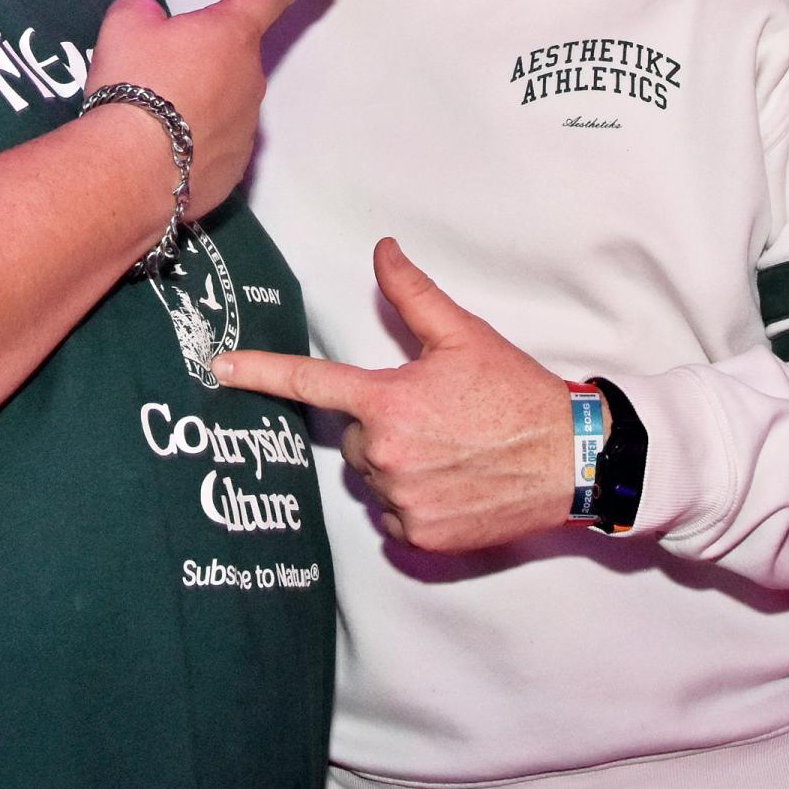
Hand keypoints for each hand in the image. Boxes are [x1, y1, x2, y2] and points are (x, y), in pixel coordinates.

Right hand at [87, 0, 335, 218]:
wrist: (131, 170)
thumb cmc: (133, 84)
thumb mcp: (126, 24)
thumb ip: (147, 14)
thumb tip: (156, 28)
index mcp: (231, 32)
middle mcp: (251, 78)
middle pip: (229, 58)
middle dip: (198, 62)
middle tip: (150, 76)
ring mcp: (247, 128)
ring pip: (221, 103)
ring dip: (192, 105)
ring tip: (146, 120)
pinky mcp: (235, 170)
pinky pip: (213, 145)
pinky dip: (189, 145)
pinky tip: (158, 153)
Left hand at [212, 236, 574, 550]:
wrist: (570, 458)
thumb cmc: (515, 393)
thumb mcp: (464, 335)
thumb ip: (412, 294)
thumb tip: (382, 251)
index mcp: (387, 401)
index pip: (310, 382)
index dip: (259, 373)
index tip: (218, 369)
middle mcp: (384, 453)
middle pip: (352, 437)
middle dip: (381, 426)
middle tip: (435, 418)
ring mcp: (401, 500)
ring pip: (371, 477)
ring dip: (398, 465)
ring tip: (451, 452)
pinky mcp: (421, 537)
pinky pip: (393, 516)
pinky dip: (414, 501)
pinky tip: (453, 485)